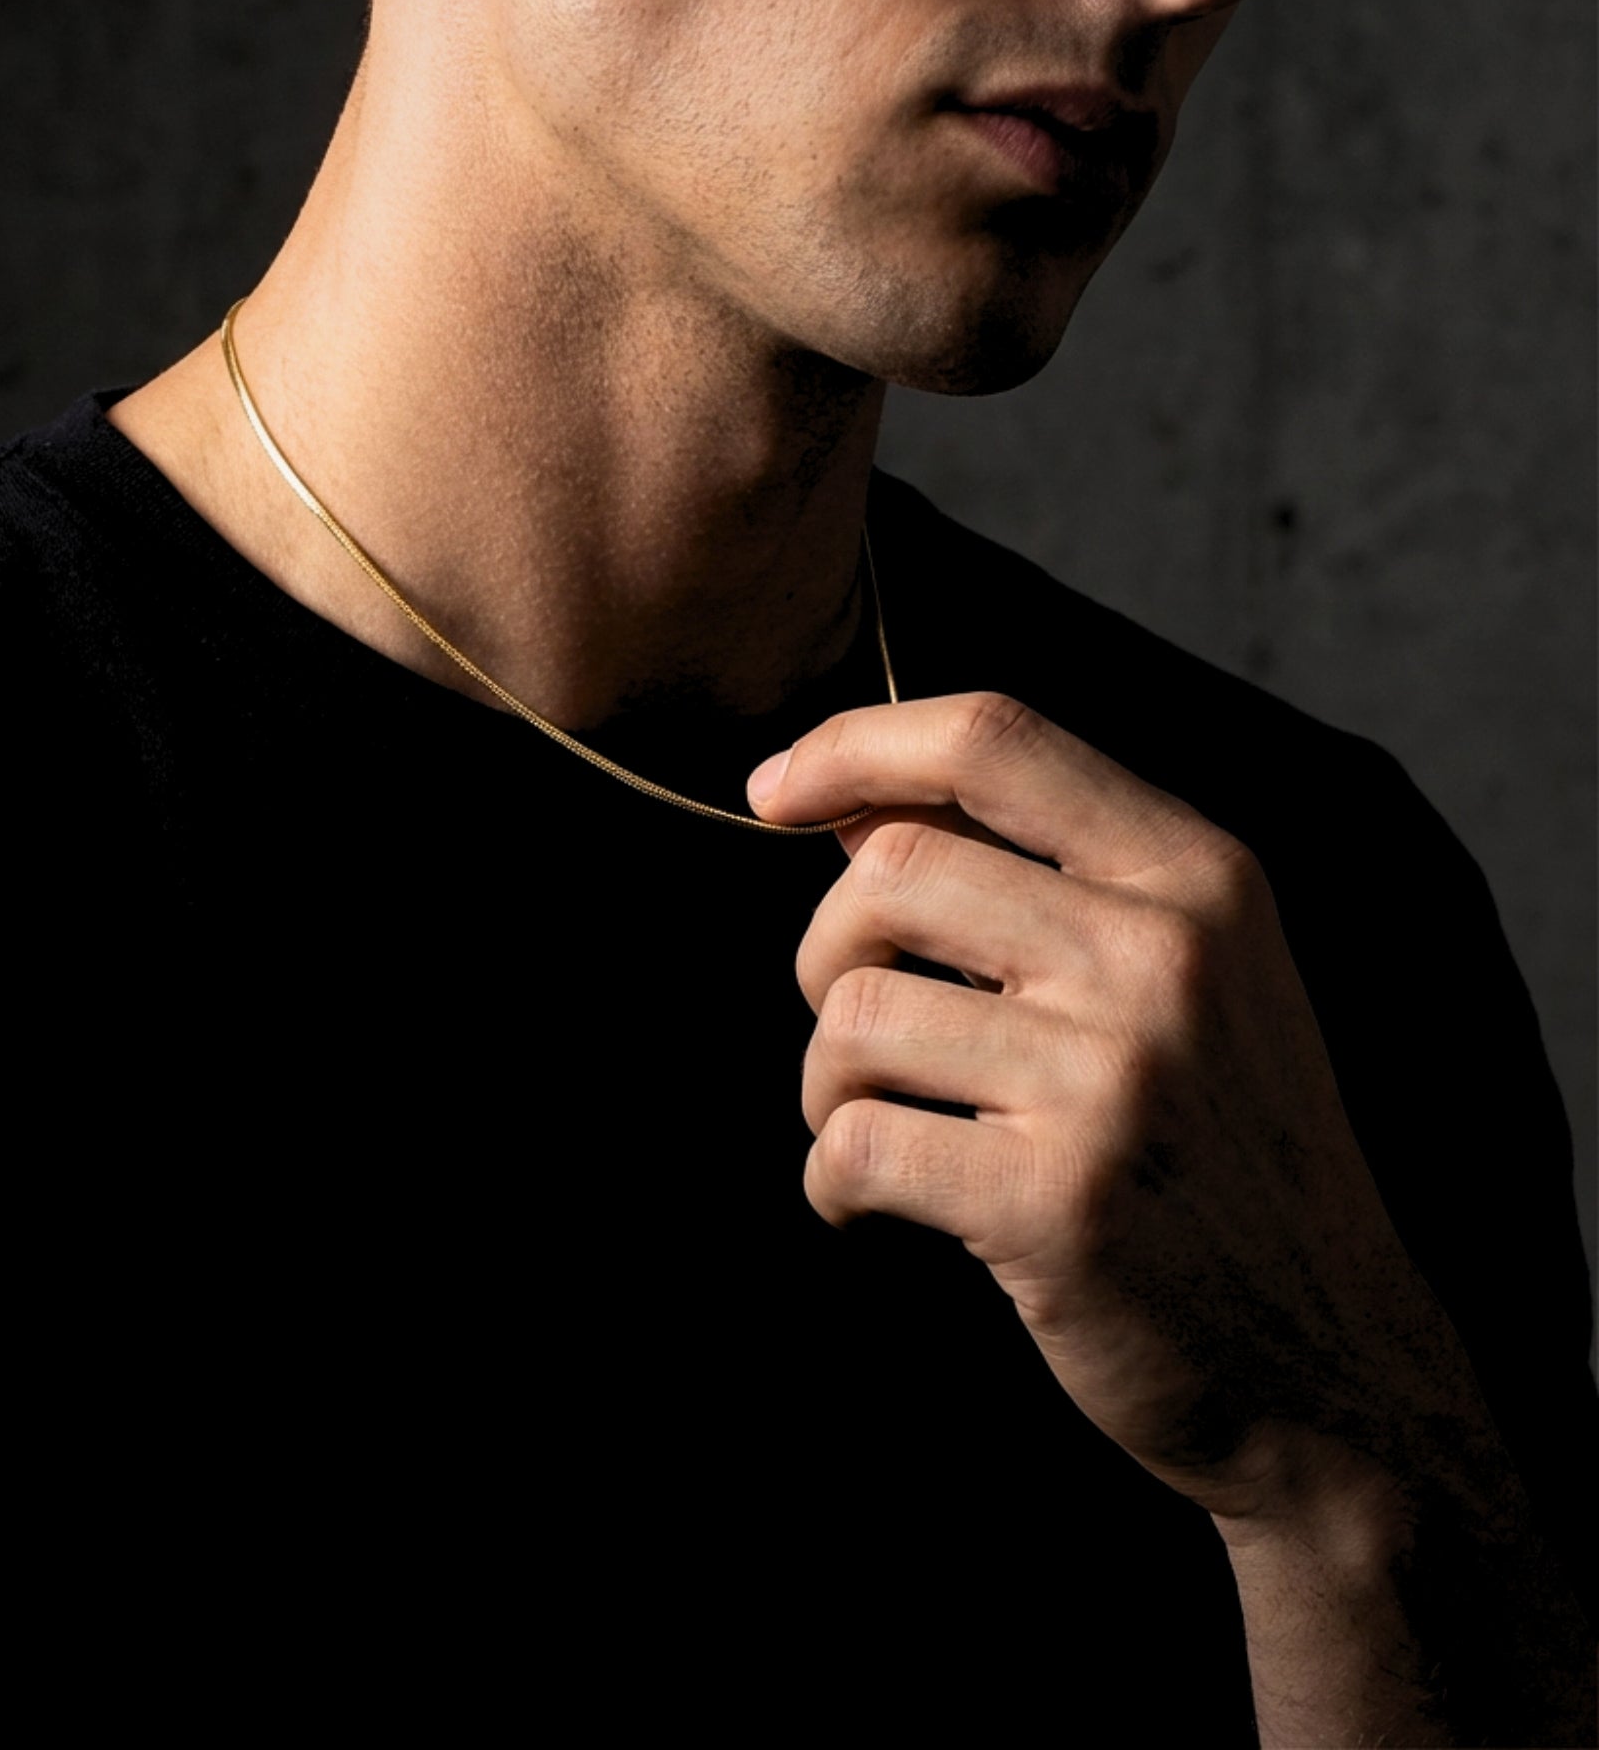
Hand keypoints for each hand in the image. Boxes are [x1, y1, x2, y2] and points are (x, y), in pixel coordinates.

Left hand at [748, 692, 1477, 1524]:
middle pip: (889, 871)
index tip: (772, 791)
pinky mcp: (1056, 1200)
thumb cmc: (1222, 1154)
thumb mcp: (1189, 976)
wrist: (1332, 1367)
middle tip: (858, 1035)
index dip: (854, 746)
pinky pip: (852, 1142)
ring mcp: (1114, 1078)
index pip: (993, 739)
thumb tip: (851, 808)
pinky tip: (867, 1207)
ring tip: (878, 1127)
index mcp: (1198, 878)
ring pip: (852, 1014)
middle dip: (824, 953)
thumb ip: (1040, 876)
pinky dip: (829, 1182)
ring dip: (823, 1084)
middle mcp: (1163, 956)